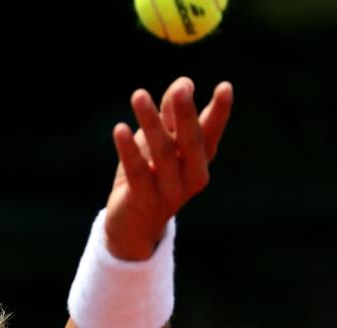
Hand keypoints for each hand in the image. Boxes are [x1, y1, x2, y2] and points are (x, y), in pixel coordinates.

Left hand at [105, 77, 233, 259]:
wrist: (133, 225)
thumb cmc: (150, 176)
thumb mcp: (160, 144)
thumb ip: (170, 116)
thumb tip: (184, 83)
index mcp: (200, 161)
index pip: (211, 133)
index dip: (218, 112)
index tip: (225, 87)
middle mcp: (191, 176)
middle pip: (190, 141)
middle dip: (185, 114)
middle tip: (181, 87)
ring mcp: (170, 191)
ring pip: (162, 153)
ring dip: (150, 122)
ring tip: (138, 95)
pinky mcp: (144, 200)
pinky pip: (137, 172)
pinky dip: (128, 150)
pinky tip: (119, 129)